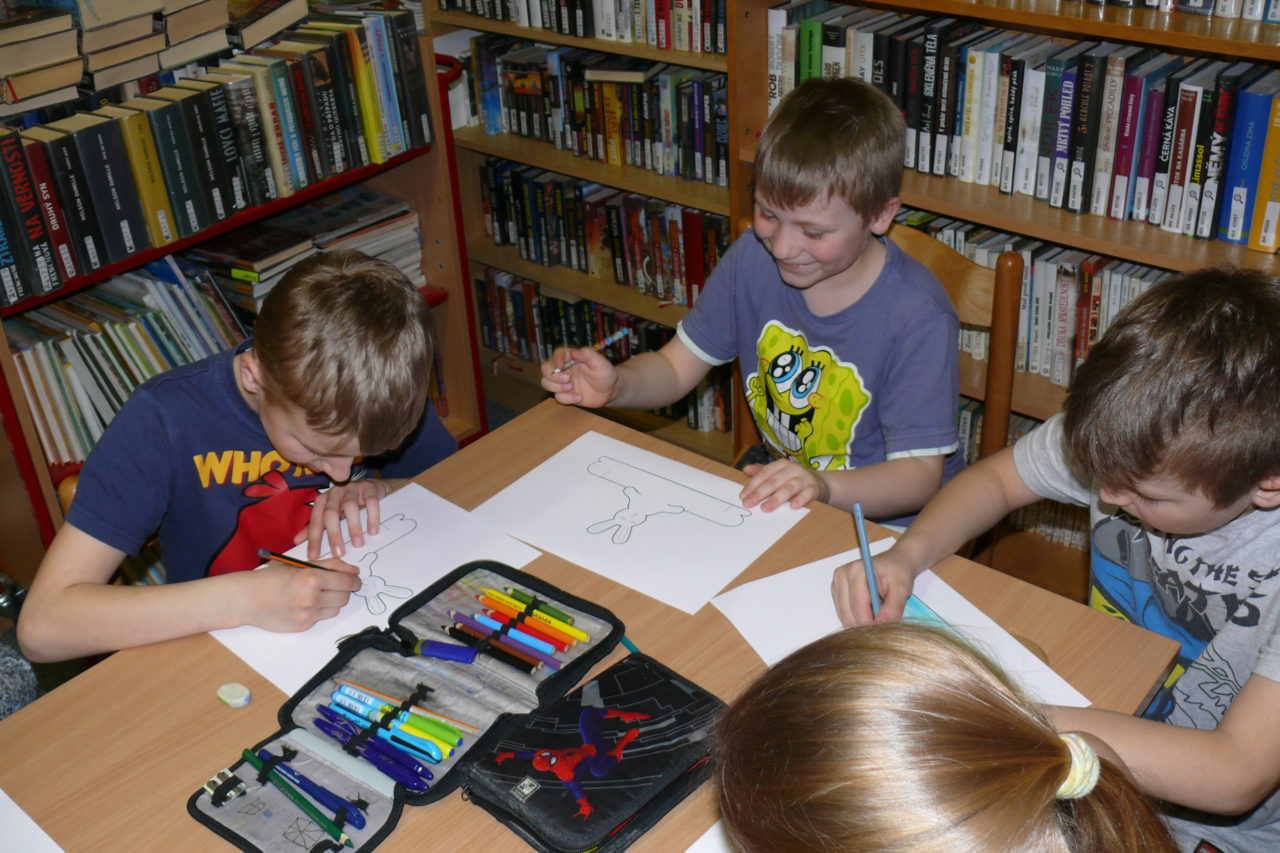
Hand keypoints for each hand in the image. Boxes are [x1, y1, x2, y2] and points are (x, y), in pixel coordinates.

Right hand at [244, 558, 361, 631]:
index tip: (354, 580)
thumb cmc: (273, 577)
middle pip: (345, 597)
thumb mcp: (300, 564)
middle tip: (334, 585)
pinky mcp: (303, 626)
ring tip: (316, 594)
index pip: (347, 582)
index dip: (354, 580)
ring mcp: (308, 614)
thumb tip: (354, 571)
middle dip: (344, 590)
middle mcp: (312, 598)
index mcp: (312, 578)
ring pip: (336, 609)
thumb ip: (330, 565)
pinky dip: (319, 611)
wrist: (248, 598)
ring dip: (332, 601)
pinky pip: (322, 618)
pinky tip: (304, 604)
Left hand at [296, 478, 390, 559]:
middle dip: (334, 534)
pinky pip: (370, 502)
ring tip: (358, 544)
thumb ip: (317, 527)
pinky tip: (373, 531)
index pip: (316, 521)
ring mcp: (352, 488)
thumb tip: (297, 541)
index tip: (314, 556)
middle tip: (339, 553)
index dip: (314, 539)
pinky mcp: (369, 487)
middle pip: (331, 513)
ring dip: (354, 527)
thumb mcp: (333, 515)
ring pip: (350, 506)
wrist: (372, 487)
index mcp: (323, 500)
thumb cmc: (350, 504)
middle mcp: (335, 493)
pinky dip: (372, 517)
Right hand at [540, 346, 616, 407]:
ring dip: (556, 387)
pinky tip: (579, 397)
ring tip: (571, 387)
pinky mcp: (566, 394)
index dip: (556, 359)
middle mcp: (564, 369)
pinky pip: (558, 397)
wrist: (610, 391)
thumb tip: (576, 351)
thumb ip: (588, 355)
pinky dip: (567, 398)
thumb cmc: (606, 373)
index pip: (558, 354)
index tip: (561, 365)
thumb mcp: (600, 362)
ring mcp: (563, 382)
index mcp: (571, 358)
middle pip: (545, 368)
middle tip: (567, 379)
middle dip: (552, 375)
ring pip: (546, 383)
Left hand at [739, 460, 827, 510]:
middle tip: (749, 503)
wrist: (820, 484)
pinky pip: (808, 493)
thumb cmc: (793, 480)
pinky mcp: (815, 488)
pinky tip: (793, 506)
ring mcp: (804, 478)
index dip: (752, 485)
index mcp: (781, 465)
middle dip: (760, 493)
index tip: (743, 497)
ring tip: (766, 508)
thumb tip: (745, 469)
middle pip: (774, 481)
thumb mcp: (777, 474)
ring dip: (777, 498)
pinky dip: (801, 499)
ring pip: (789, 488)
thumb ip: (761, 473)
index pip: (764, 474)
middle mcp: (792, 469)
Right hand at [830, 546, 916, 625]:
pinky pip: (844, 615)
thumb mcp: (902, 588)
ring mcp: (837, 585)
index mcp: (855, 571)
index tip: (883, 633)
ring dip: (861, 622)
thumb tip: (882, 625)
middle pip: (847, 614)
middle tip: (883, 627)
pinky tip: (870, 611)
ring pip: (844, 617)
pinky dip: (857, 619)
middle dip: (865, 625)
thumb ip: (893, 607)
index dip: (870, 624)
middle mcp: (841, 577)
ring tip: (878, 614)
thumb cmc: (898, 572)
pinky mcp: (837, 593)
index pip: (857, 607)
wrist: (895, 562)